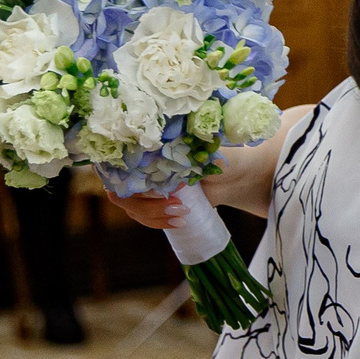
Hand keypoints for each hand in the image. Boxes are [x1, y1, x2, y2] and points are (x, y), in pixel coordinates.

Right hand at [100, 107, 304, 227]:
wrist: (246, 172)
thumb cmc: (228, 150)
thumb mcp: (203, 146)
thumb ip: (180, 147)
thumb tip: (159, 154)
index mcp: (148, 138)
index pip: (112, 154)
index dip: (118, 170)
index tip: (142, 182)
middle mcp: (142, 158)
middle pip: (118, 184)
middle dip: (141, 199)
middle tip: (172, 202)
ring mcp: (148, 180)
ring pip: (129, 203)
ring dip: (149, 213)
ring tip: (180, 213)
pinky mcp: (158, 198)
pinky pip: (144, 214)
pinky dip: (156, 220)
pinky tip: (179, 220)